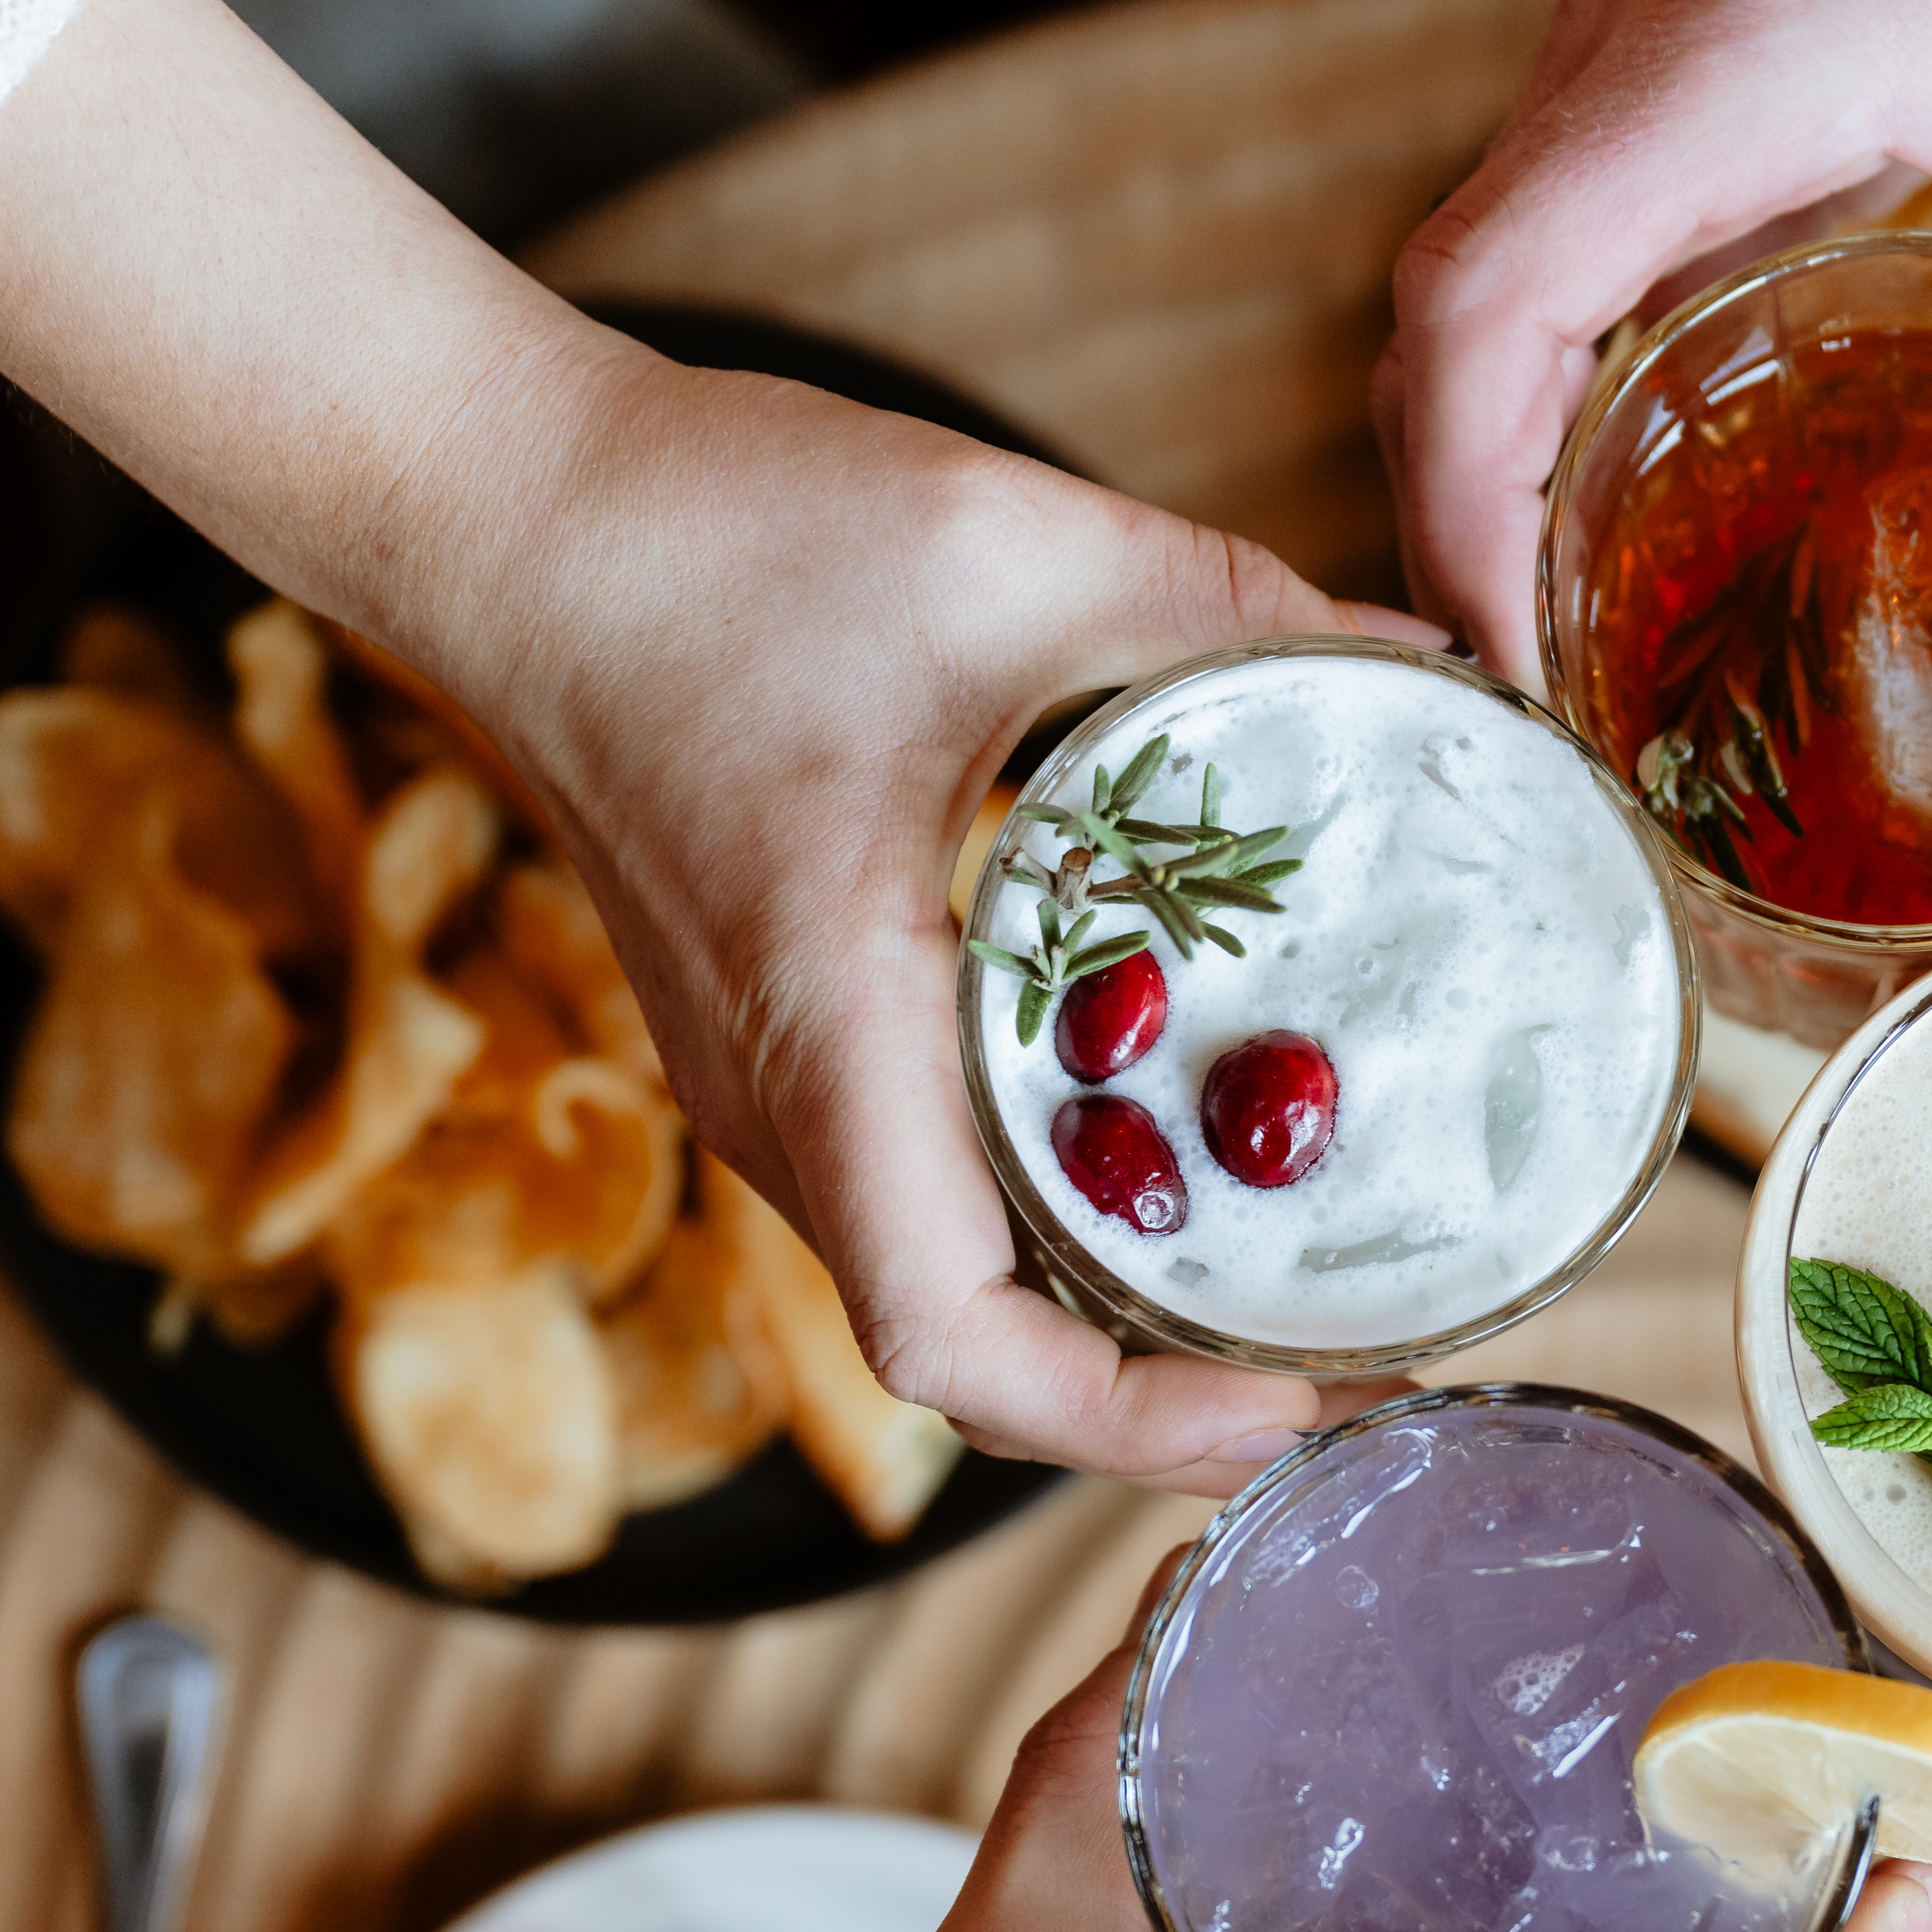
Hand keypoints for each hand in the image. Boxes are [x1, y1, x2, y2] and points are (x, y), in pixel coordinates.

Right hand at [0, 0, 1435, 1493]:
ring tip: (1311, 1281)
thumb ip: (1225, 612)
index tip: (1295, 1401)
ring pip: (963, 1288)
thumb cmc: (709, 534)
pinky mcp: (793, 1044)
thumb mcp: (1007, 550)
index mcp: (827, 1037)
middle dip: (1170, 1393)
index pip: (954, 1342)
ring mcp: (780, 1088)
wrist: (509, 512)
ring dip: (1124, 1315)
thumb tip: (1422, 656)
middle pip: (983, 1355)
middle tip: (1367, 1352)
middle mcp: (787, 1108)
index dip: (1130, 1419)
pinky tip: (1194, 1152)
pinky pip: (941, 1193)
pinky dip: (1072, 1214)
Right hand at [1375, 0, 1931, 734]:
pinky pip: (1581, 227)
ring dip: (1520, 451)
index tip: (1524, 659)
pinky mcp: (1692, 52)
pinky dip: (1589, 371)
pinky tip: (1686, 485)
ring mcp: (1647, 41)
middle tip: (1572, 702)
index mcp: (1730, 70)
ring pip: (1500, 270)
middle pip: (1458, 311)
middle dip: (1479, 519)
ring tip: (1606, 631)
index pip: (1486, 298)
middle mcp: (1642, 46)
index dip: (1464, 497)